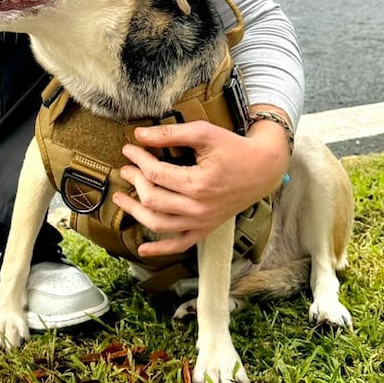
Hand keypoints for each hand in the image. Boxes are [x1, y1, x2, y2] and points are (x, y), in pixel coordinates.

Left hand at [111, 117, 289, 256]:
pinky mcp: (205, 229)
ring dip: (135, 212)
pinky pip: (180, 245)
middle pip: (152, 199)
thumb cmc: (234, 148)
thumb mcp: (204, 133)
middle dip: (134, 182)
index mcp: (198, 184)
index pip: (155, 174)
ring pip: (159, 224)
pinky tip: (142, 249)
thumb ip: (171, 134)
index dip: (138, 159)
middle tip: (126, 168)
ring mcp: (202, 222)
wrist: (262, 169)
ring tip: (120, 198)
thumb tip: (139, 135)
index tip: (128, 148)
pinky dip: (160, 249)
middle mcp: (199, 208)